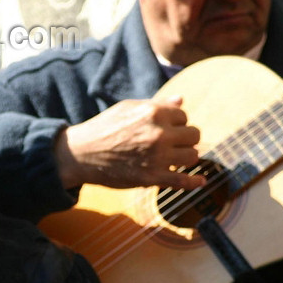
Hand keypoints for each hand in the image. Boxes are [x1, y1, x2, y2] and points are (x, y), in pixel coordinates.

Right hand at [55, 96, 204, 189]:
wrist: (81, 154)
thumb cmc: (104, 128)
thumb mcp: (128, 108)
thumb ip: (157, 105)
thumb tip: (181, 100)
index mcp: (153, 113)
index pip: (183, 115)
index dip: (176, 123)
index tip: (166, 129)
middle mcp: (159, 134)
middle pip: (194, 135)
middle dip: (185, 138)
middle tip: (172, 144)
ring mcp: (158, 157)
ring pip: (192, 156)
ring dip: (186, 157)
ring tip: (174, 158)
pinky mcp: (152, 177)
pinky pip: (183, 181)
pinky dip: (194, 182)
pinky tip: (201, 181)